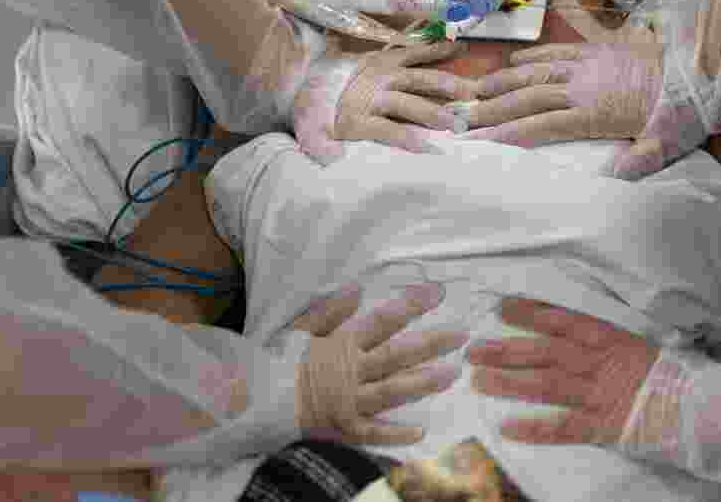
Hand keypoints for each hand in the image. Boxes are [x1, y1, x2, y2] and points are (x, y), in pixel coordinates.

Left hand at [292, 41, 477, 164]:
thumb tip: (335, 161)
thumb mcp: (312, 137)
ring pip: (416, 77)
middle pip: (407, 102)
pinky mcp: (385, 58)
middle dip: (433, 113)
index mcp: (356, 116)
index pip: (387, 129)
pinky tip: (459, 49)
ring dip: (443, 84)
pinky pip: (414, 52)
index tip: (431, 150)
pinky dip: (436, 50)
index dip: (408, 139)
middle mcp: (372, 92)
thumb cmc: (315, 115)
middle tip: (459, 123)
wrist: (302, 79)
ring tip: (469, 92)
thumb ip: (323, 150)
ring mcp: (381, 72)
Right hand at [292, 282, 469, 445]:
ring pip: (393, 391)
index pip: (383, 321)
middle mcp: (352, 372)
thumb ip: (331, 310)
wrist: (258, 399)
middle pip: (398, 355)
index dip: (411, 306)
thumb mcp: (303, 328)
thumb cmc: (282, 360)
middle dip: (431, 343)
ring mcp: (351, 402)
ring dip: (424, 383)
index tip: (437, 293)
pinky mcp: (346, 428)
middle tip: (462, 334)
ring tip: (452, 374)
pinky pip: (374, 432)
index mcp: (343, 344)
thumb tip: (358, 288)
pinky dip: (396, 433)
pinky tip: (421, 430)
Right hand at [464, 43, 707, 179]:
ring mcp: (587, 65)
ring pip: (535, 72)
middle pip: (527, 98)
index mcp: (594, 113)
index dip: (507, 133)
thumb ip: (640, 160)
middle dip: (491, 109)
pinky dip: (532, 56)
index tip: (479, 140)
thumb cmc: (687, 106)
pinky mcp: (597, 49)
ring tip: (476, 91)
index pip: (540, 126)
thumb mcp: (669, 141)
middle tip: (461, 118)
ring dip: (503, 81)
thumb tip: (612, 179)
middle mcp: (582, 87)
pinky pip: (556, 51)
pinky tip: (515, 60)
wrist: (703, 59)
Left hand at [466, 298, 659, 444]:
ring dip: (510, 383)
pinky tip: (507, 428)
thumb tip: (568, 322)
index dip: (530, 313)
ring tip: (478, 381)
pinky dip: (536, 428)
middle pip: (544, 352)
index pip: (562, 320)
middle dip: (506, 349)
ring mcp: (599, 394)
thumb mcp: (637, 341)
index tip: (501, 308)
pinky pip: (564, 427)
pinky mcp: (603, 425)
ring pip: (547, 386)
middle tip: (473, 348)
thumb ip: (604, 335)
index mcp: (608, 338)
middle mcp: (598, 362)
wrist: (700, 407)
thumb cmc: (669, 372)